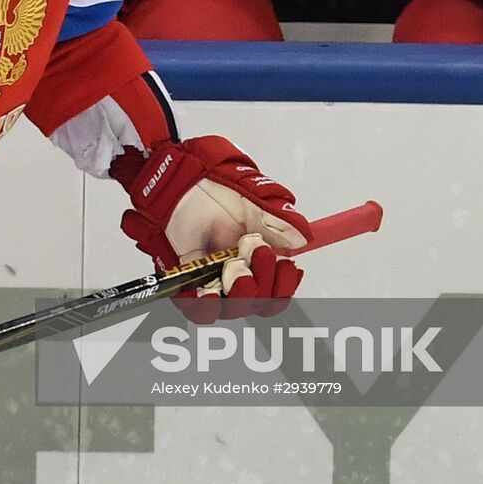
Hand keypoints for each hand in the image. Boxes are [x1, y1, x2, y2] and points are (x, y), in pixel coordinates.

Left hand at [109, 136, 311, 320]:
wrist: (180, 174)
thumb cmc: (214, 182)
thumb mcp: (252, 196)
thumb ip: (278, 219)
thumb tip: (302, 239)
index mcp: (257, 257)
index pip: (278, 289)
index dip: (285, 285)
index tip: (287, 265)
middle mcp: (237, 272)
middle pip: (260, 303)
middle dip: (264, 281)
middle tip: (256, 248)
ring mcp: (212, 277)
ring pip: (232, 309)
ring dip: (241, 291)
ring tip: (234, 265)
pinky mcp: (187, 280)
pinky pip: (197, 309)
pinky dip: (206, 306)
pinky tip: (209, 291)